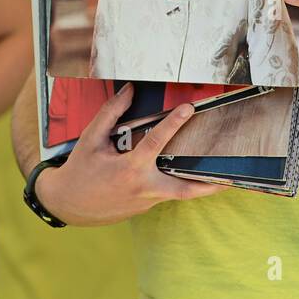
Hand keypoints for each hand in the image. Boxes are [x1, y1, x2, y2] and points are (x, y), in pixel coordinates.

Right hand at [35, 83, 228, 226]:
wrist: (68, 204)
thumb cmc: (80, 169)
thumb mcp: (91, 138)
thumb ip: (111, 113)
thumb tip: (129, 90)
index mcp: (130, 169)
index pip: (157, 143)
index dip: (174, 123)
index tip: (189, 108)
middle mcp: (143, 188)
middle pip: (185, 190)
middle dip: (210, 186)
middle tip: (231, 179)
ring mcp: (145, 202)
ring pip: (178, 193)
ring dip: (199, 186)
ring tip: (222, 178)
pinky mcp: (144, 208)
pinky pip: (164, 194)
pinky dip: (176, 184)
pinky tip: (184, 173)